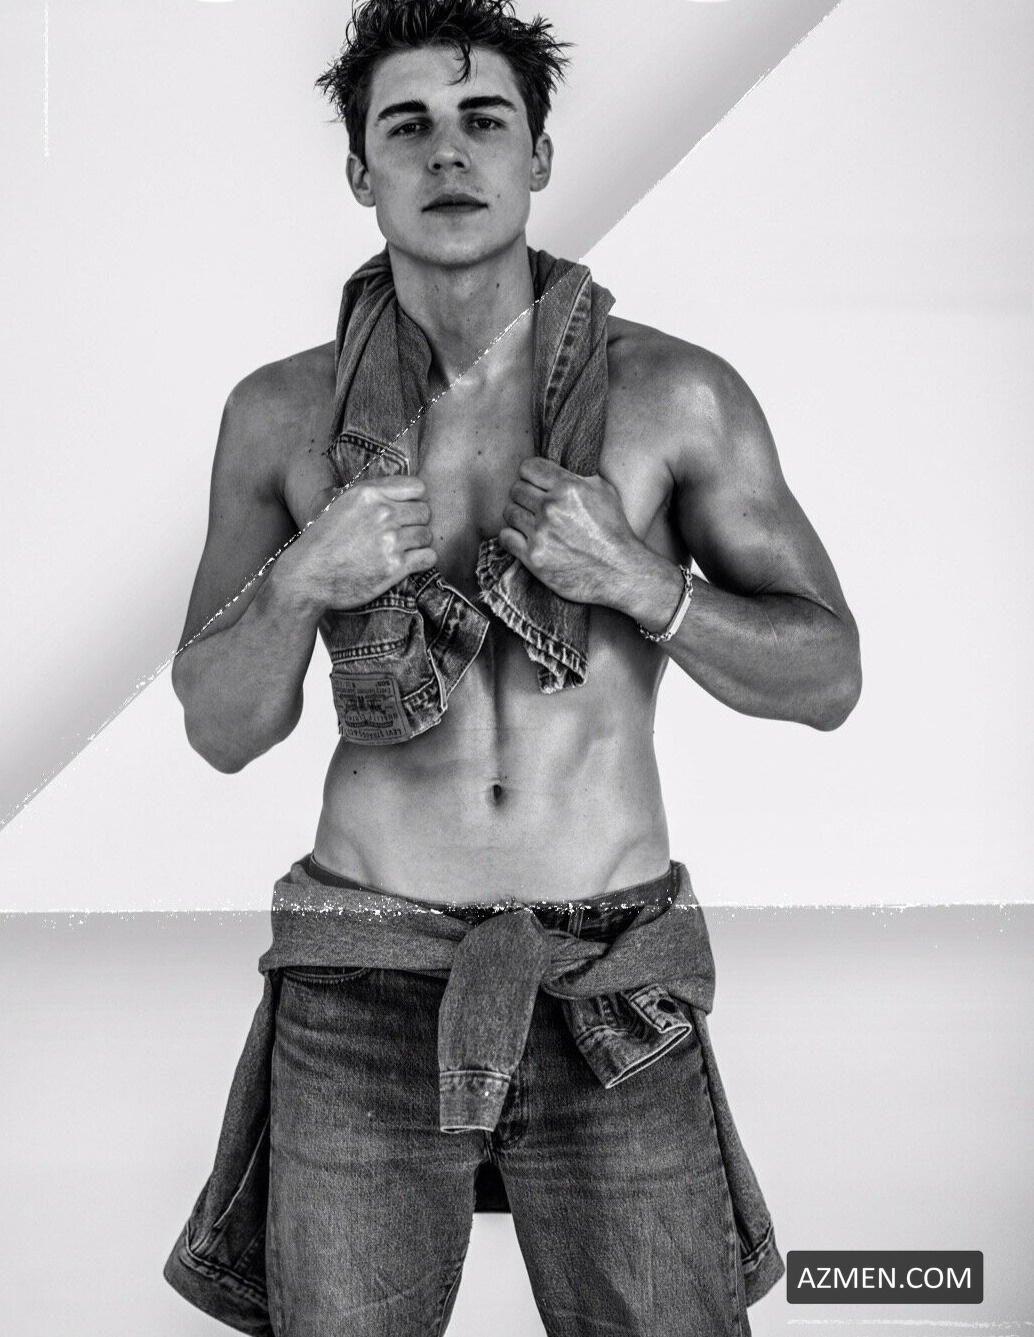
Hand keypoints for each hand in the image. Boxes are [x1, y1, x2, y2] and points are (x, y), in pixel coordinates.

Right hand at [281, 476, 435, 612]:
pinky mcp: (395, 566)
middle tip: (404, 533)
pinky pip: (428, 557)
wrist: (308, 577)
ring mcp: (390, 540)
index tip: (406, 510)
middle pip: (424, 512)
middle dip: (417, 523)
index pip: (416, 487)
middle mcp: (382, 513)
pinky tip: (410, 562)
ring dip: (419, 543)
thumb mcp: (335, 504)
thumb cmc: (319, 542)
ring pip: (426, 535)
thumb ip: (364, 494)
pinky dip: (423, 560)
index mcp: (368, 494)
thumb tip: (386, 487)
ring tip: (403, 549)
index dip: (414, 500)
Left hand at [499, 458, 645, 605]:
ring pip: (509, 512)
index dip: (530, 475)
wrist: (620, 572)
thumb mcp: (604, 492)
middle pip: (516, 489)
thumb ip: (577, 476)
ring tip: (531, 523)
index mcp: (569, 487)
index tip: (535, 484)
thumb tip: (555, 469)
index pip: (528, 467)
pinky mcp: (534, 557)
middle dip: (525, 496)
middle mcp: (552, 508)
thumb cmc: (614, 531)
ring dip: (518, 516)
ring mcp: (541, 533)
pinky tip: (525, 539)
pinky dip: (512, 537)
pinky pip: (505, 537)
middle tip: (534, 507)